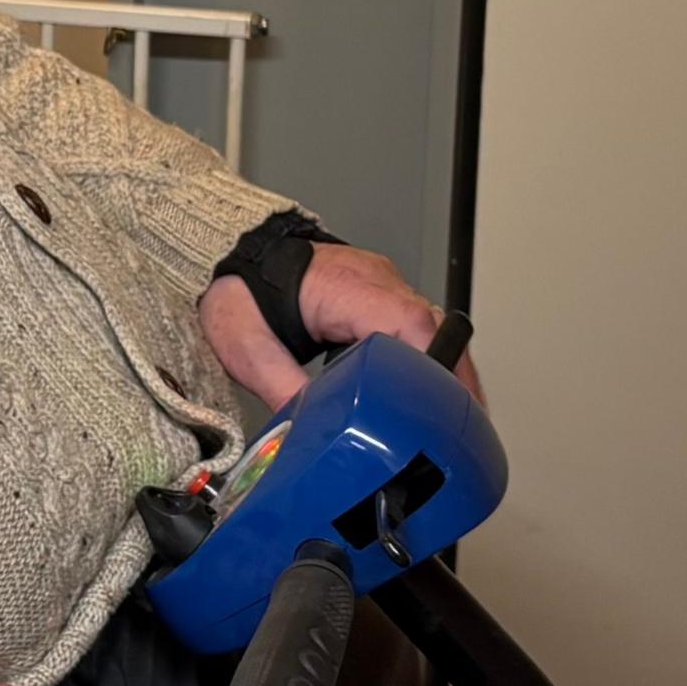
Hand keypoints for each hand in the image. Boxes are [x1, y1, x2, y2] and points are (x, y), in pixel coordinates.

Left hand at [200, 244, 485, 410]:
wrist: (230, 252)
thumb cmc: (237, 292)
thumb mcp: (248, 347)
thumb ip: (283, 390)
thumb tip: (309, 433)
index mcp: (346, 289)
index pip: (410, 324)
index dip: (432, 369)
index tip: (439, 410)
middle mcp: (376, 282)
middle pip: (435, 330)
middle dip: (451, 381)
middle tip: (456, 431)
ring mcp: (383, 285)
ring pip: (434, 329)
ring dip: (446, 372)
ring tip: (449, 422)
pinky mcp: (381, 296)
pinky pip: (419, 326)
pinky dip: (429, 361)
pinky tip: (426, 396)